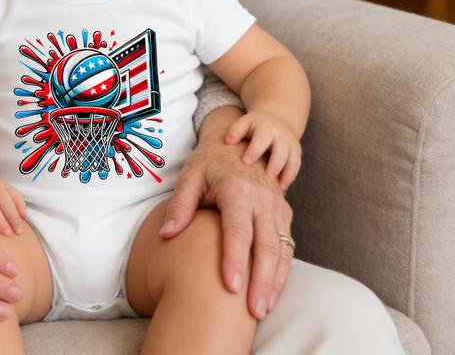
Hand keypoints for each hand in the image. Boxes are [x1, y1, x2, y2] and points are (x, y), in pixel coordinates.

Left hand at [159, 108, 293, 320]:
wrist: (238, 143)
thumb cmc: (208, 163)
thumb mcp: (190, 176)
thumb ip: (180, 206)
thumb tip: (166, 235)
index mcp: (237, 189)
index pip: (238, 231)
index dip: (235, 260)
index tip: (230, 288)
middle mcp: (262, 198)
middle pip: (266, 245)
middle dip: (260, 281)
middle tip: (252, 311)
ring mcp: (277, 206)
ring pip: (282, 249)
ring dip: (274, 281)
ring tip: (262, 309)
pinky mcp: (284, 213)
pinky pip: (288, 246)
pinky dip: (282, 272)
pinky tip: (272, 293)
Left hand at [224, 110, 301, 189]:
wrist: (277, 120)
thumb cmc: (255, 126)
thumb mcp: (245, 122)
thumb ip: (236, 131)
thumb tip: (227, 141)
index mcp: (266, 128)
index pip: (261, 139)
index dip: (254, 150)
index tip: (245, 161)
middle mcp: (281, 136)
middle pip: (281, 150)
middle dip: (275, 164)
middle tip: (267, 177)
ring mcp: (291, 144)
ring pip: (292, 160)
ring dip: (286, 174)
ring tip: (278, 188)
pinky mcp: (296, 153)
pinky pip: (295, 167)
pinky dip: (290, 177)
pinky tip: (281, 189)